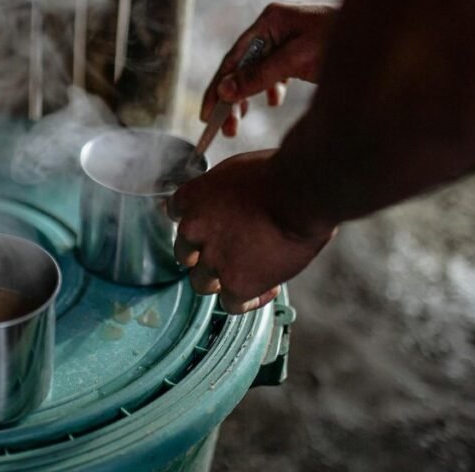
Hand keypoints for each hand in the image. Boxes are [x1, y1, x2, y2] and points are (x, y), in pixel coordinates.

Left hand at [169, 150, 334, 313]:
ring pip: (202, 283)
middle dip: (202, 255)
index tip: (207, 225)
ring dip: (222, 280)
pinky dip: (249, 300)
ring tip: (250, 271)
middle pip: (185, 254)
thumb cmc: (278, 176)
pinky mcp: (236, 284)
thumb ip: (222, 192)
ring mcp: (212, 260)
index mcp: (192, 198)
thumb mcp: (236, 171)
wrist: (299, 194)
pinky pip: (232, 304)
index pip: (175, 212)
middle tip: (229, 253)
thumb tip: (230, 204)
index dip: (194, 222)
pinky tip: (268, 287)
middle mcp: (193, 230)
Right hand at [202, 3, 336, 135]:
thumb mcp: (299, 59)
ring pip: (256, 73)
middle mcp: (273, 27)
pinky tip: (273, 102)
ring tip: (239, 125)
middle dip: (231, 100)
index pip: (233, 58)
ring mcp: (286, 39)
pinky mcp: (298, 51)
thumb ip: (261, 75)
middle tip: (224, 129)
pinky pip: (274, 73)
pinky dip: (270, 90)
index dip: (217, 88)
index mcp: (269, 20)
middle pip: (241, 67)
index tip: (207, 115)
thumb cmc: (344, 39)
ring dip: (247, 99)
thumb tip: (224, 90)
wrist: (385, 33)